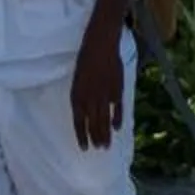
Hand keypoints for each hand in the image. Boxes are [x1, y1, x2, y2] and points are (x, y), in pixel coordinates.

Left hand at [69, 28, 125, 150]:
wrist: (100, 45)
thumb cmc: (86, 60)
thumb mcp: (78, 80)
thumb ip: (81, 97)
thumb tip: (84, 112)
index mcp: (77, 96)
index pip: (78, 122)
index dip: (81, 136)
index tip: (84, 148)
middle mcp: (89, 98)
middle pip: (92, 123)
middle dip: (95, 137)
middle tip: (99, 149)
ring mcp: (104, 94)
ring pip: (104, 119)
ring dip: (105, 133)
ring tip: (106, 145)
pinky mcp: (117, 89)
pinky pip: (117, 108)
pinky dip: (117, 118)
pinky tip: (117, 128)